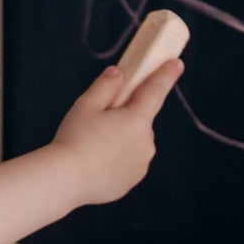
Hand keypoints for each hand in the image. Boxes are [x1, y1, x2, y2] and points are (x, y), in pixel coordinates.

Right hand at [50, 59, 182, 205]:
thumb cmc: (74, 138)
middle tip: (98, 119)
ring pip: (134, 142)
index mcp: (137, 120)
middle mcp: (146, 143)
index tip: (177, 63)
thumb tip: (119, 74)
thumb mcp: (86, 105)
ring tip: (92, 144)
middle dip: (125, 115)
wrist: (65, 180)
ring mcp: (141, 164)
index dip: (166, 74)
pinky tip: (95, 161)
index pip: (156, 91)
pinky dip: (116, 158)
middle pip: (139, 119)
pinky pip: (128, 162)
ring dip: (121, 138)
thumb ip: (106, 86)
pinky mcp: (131, 181)